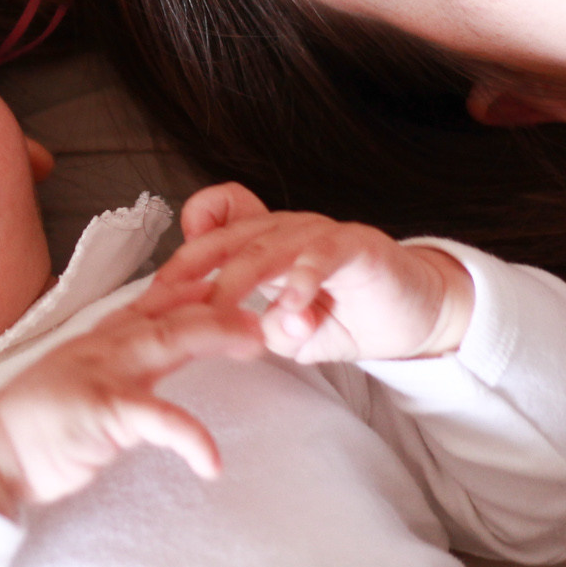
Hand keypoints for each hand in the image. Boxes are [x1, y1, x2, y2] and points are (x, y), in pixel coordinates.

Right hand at [0, 298, 262, 516]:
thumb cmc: (42, 419)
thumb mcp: (88, 375)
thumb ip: (126, 360)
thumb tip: (164, 347)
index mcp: (106, 336)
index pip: (160, 297)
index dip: (202, 282)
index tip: (242, 272)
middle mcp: (107, 344)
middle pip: (174, 311)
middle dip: (224, 303)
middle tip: (267, 303)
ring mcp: (102, 373)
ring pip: (169, 341)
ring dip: (217, 337)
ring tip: (257, 344)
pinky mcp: (101, 412)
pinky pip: (156, 420)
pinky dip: (189, 437)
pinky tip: (211, 460)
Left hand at [144, 183, 473, 364]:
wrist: (412, 313)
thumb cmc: (344, 316)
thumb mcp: (290, 330)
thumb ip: (261, 330)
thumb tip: (238, 339)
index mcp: (261, 239)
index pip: (210, 226)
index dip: (180, 256)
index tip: (153, 298)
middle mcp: (284, 227)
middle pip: (225, 238)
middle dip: (191, 273)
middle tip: (167, 310)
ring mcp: (318, 232)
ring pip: (267, 247)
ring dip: (241, 283)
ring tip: (223, 316)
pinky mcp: (356, 244)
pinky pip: (323, 256)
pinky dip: (304, 282)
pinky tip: (293, 310)